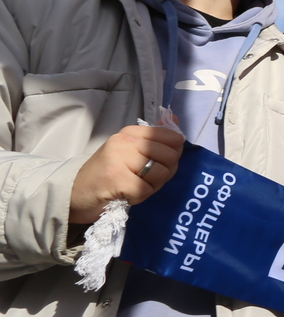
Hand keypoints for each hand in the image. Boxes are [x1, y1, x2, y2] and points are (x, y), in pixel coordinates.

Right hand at [69, 125, 184, 222]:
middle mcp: (125, 140)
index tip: (155, 163)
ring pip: (161, 173)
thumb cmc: (107, 174)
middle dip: (163, 174)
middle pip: (170, 156)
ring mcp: (119, 158)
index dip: (172, 156)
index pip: (173, 137)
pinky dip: (139, 197)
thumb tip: (175, 119)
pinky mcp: (116, 178)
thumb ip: (154, 138)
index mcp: (131, 132)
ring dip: (150, 187)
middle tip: (142, 179)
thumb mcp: (131, 152)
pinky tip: (124, 194)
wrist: (74, 193)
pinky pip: (146, 189)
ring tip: (132, 186)